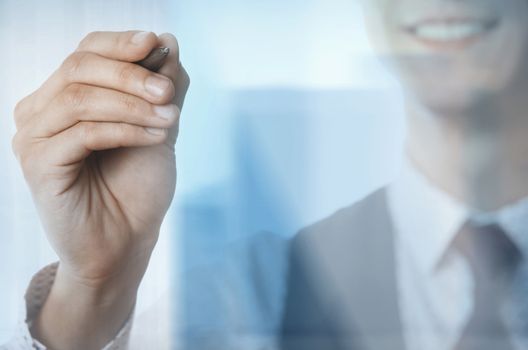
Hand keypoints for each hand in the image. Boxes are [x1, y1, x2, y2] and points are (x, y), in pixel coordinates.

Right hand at [12, 30, 188, 348]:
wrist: (126, 240)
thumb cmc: (138, 185)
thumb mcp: (159, 126)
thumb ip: (163, 86)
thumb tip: (167, 41)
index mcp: (66, 96)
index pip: (86, 52)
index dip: (121, 44)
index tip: (156, 44)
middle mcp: (41, 110)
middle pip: (80, 67)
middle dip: (131, 75)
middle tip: (168, 92)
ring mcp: (34, 137)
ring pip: (80, 98)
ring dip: (133, 105)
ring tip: (171, 119)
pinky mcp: (39, 164)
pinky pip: (84, 133)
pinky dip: (126, 129)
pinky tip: (157, 136)